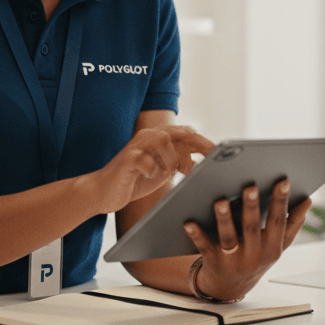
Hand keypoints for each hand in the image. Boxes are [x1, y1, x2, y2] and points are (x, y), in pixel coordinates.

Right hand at [94, 126, 213, 213]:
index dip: (205, 142)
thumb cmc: (136, 180)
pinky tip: (153, 175)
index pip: (188, 135)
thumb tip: (203, 161)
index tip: (220, 155)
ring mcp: (136, 147)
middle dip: (197, 145)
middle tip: (207, 161)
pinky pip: (142, 159)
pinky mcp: (125, 161)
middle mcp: (149, 137)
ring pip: (162, 140)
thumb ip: (180, 162)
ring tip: (176, 172)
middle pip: (179, 133)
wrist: (104, 192)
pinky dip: (151, 167)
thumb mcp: (163, 170)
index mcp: (160, 139)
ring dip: (174, 157)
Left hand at [182, 179, 310, 301]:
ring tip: (220, 201)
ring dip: (224, 219)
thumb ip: (292, 224)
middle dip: (252, 207)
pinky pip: (204, 247)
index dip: (282, 202)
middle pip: (252, 228)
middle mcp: (254, 256)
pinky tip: (189, 222)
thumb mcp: (277, 246)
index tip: (283, 181)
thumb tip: (308, 200)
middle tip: (250, 186)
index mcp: (272, 248)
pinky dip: (196, 235)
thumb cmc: (255, 259)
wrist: (229, 288)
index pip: (279, 222)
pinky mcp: (213, 262)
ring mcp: (233, 261)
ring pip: (229, 238)